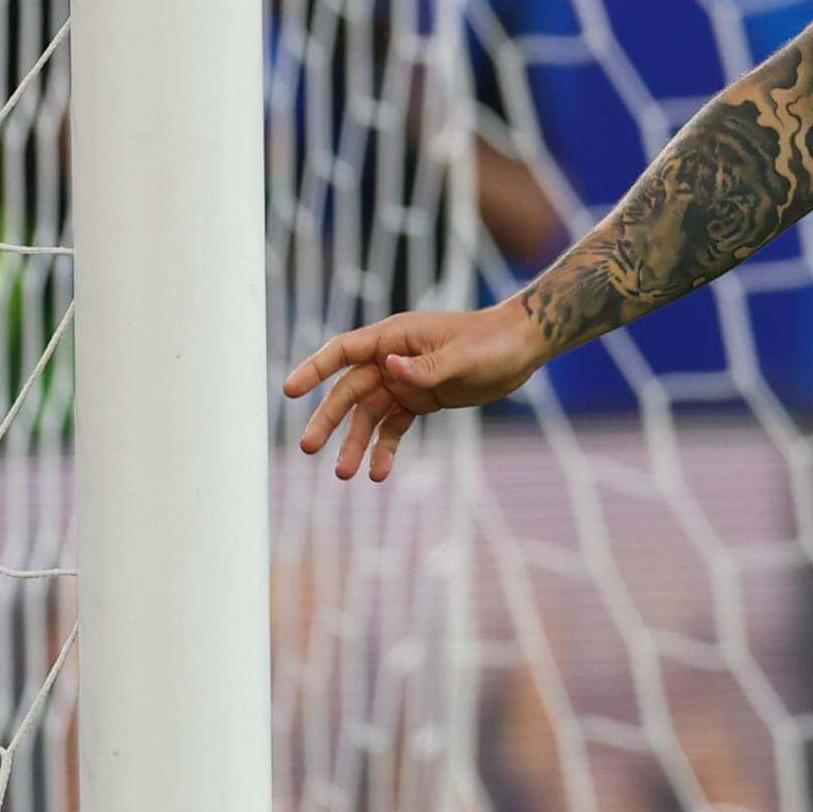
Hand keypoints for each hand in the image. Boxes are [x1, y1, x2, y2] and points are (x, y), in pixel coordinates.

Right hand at [282, 296, 547, 482]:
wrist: (522, 348)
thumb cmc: (492, 342)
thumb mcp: (462, 357)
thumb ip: (426, 366)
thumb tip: (389, 365)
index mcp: (395, 336)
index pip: (344, 351)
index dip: (314, 369)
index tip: (290, 390)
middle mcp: (392, 358)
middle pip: (349, 390)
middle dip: (328, 419)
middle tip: (308, 447)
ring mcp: (405, 380)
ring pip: (368, 415)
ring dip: (355, 443)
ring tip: (344, 475)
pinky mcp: (420, 400)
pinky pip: (393, 427)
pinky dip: (384, 448)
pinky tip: (378, 472)